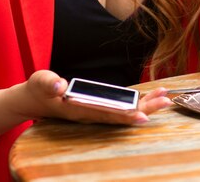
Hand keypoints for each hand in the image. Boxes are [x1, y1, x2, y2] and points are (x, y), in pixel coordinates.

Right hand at [16, 70, 171, 125]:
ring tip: (164, 98)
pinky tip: (149, 98)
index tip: (142, 117)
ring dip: (145, 105)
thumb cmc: (38, 90)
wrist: (34, 100)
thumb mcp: (40, 82)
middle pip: (121, 114)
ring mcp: (95, 111)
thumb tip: (60, 85)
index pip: (106, 114)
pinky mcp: (97, 106)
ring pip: (124, 111)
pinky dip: (136, 102)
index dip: (124, 116)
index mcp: (79, 110)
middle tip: (165, 102)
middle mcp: (91, 113)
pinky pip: (120, 106)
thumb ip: (49, 83)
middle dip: (144, 109)